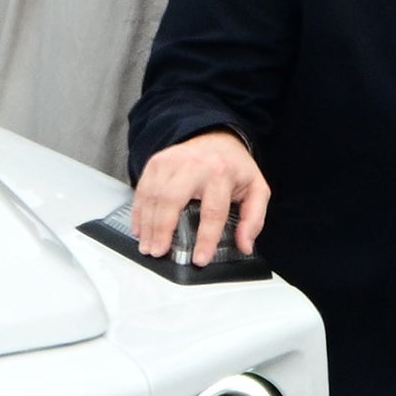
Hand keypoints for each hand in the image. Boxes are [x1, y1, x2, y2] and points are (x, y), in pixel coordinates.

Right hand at [125, 130, 265, 268]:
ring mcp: (171, 162)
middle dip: (162, 229)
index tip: (199, 259)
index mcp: (221, 174)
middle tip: (158, 252)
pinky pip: (143, 188)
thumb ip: (254, 219)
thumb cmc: (235, 167)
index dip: (205, 239)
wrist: (216, 137)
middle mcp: (193, 166)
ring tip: (147, 245)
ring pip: (153, 195)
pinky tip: (139, 227)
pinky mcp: (156, 162)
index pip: (212, 212)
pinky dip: (138, 210)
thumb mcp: (257, 190)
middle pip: (172, 200)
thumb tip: (245, 245)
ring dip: (147, 223)